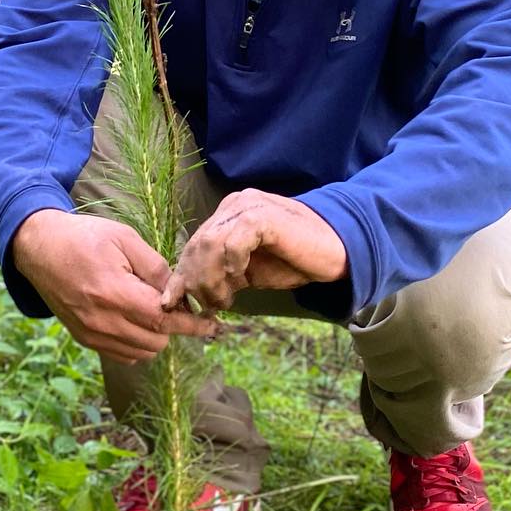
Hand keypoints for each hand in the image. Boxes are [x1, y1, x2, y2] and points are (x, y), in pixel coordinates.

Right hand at [11, 208, 219, 364]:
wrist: (39, 248)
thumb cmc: (85, 237)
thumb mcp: (124, 238)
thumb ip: (155, 267)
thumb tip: (179, 292)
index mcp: (113, 293)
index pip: (162, 320)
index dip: (191, 324)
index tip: (211, 325)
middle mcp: (101, 321)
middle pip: (156, 340)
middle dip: (172, 324)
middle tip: (169, 299)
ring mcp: (90, 334)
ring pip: (142, 352)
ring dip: (155, 334)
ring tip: (149, 307)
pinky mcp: (83, 339)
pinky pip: (123, 355)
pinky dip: (137, 342)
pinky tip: (133, 318)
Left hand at [161, 189, 347, 312]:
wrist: (337, 250)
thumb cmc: (294, 260)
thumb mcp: (249, 271)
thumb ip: (223, 274)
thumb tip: (193, 293)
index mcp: (227, 214)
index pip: (194, 243)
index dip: (182, 274)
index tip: (173, 303)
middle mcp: (234, 205)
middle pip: (197, 244)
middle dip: (195, 281)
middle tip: (210, 306)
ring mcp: (247, 206)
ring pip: (209, 244)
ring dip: (211, 279)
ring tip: (224, 300)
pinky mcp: (262, 215)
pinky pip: (233, 242)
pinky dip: (231, 265)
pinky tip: (241, 279)